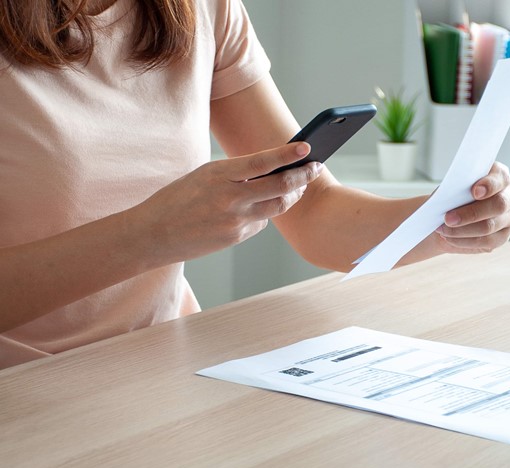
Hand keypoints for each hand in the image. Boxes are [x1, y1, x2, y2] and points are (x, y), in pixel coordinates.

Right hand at [128, 142, 322, 264]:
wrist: (153, 234)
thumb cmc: (177, 199)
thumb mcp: (204, 175)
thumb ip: (237, 174)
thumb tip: (272, 173)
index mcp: (219, 174)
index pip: (263, 162)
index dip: (288, 155)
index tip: (307, 148)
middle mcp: (230, 198)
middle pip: (280, 187)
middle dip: (303, 177)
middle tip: (315, 168)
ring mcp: (235, 221)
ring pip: (278, 207)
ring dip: (292, 195)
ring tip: (299, 186)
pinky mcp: (236, 237)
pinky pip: (261, 222)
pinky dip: (265, 212)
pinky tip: (261, 207)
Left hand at [434, 162, 509, 253]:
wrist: (453, 214)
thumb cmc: (455, 195)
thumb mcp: (454, 186)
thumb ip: (456, 188)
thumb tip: (449, 197)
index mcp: (500, 176)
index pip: (500, 178)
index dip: (489, 185)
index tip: (474, 192)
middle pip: (499, 205)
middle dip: (471, 213)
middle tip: (448, 218)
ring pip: (490, 226)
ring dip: (463, 230)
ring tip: (444, 230)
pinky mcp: (504, 236)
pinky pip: (486, 242)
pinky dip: (464, 241)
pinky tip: (450, 238)